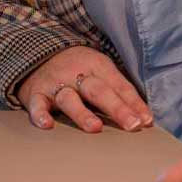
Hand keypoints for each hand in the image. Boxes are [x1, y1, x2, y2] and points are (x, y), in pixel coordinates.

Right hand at [17, 46, 152, 133]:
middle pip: (99, 91)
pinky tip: (47, 125)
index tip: (146, 120)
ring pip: (70, 99)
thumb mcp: (99, 71)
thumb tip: (142, 115)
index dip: (134, 102)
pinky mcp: (36, 94)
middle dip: (117, 108)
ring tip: (96, 128)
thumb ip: (117, 91)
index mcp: (98, 66)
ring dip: (83, 113)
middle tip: (132, 125)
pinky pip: (37, 104)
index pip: (119, 85)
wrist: (39, 53)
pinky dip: (40, 115)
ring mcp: (56, 84)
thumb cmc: (78, 68)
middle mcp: (78, 73)